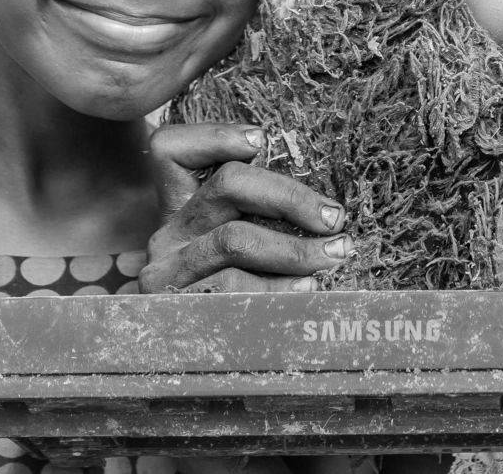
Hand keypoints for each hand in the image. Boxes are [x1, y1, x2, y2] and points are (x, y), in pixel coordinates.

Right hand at [138, 123, 349, 292]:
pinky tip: (307, 288)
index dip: (213, 136)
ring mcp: (167, 269)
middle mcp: (168, 232)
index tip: (260, 138)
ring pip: (236, 238)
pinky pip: (233, 287)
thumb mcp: (235, 249)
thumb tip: (322, 206)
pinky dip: (277, 287)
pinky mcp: (176, 306)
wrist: (190, 366)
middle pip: (228, 184)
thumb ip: (256, 217)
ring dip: (295, 248)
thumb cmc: (232, 297)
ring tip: (334, 255)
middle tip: (334, 218)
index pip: (171, 150)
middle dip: (290, 197)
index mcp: (180, 206)